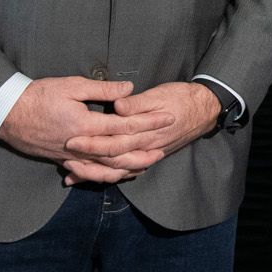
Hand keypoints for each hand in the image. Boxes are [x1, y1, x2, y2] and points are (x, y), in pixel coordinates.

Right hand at [0, 76, 168, 182]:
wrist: (7, 114)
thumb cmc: (38, 96)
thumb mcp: (70, 85)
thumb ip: (102, 89)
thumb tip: (129, 89)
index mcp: (86, 125)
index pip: (125, 125)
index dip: (148, 122)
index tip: (167, 117)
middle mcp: (81, 145)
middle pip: (120, 152)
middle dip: (145, 149)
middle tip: (165, 146)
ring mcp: (72, 156)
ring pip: (106, 167)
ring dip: (129, 167)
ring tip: (148, 164)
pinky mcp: (63, 160)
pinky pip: (89, 173)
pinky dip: (106, 175)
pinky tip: (118, 175)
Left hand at [59, 81, 220, 183]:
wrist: (205, 109)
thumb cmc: (182, 98)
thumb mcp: (160, 94)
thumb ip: (137, 102)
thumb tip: (118, 105)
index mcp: (146, 131)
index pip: (114, 140)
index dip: (92, 141)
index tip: (71, 138)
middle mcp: (146, 147)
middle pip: (112, 159)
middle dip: (87, 159)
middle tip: (65, 156)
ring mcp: (148, 154)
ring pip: (118, 170)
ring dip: (95, 173)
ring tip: (73, 173)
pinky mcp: (149, 155)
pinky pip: (127, 171)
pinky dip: (109, 175)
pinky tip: (92, 177)